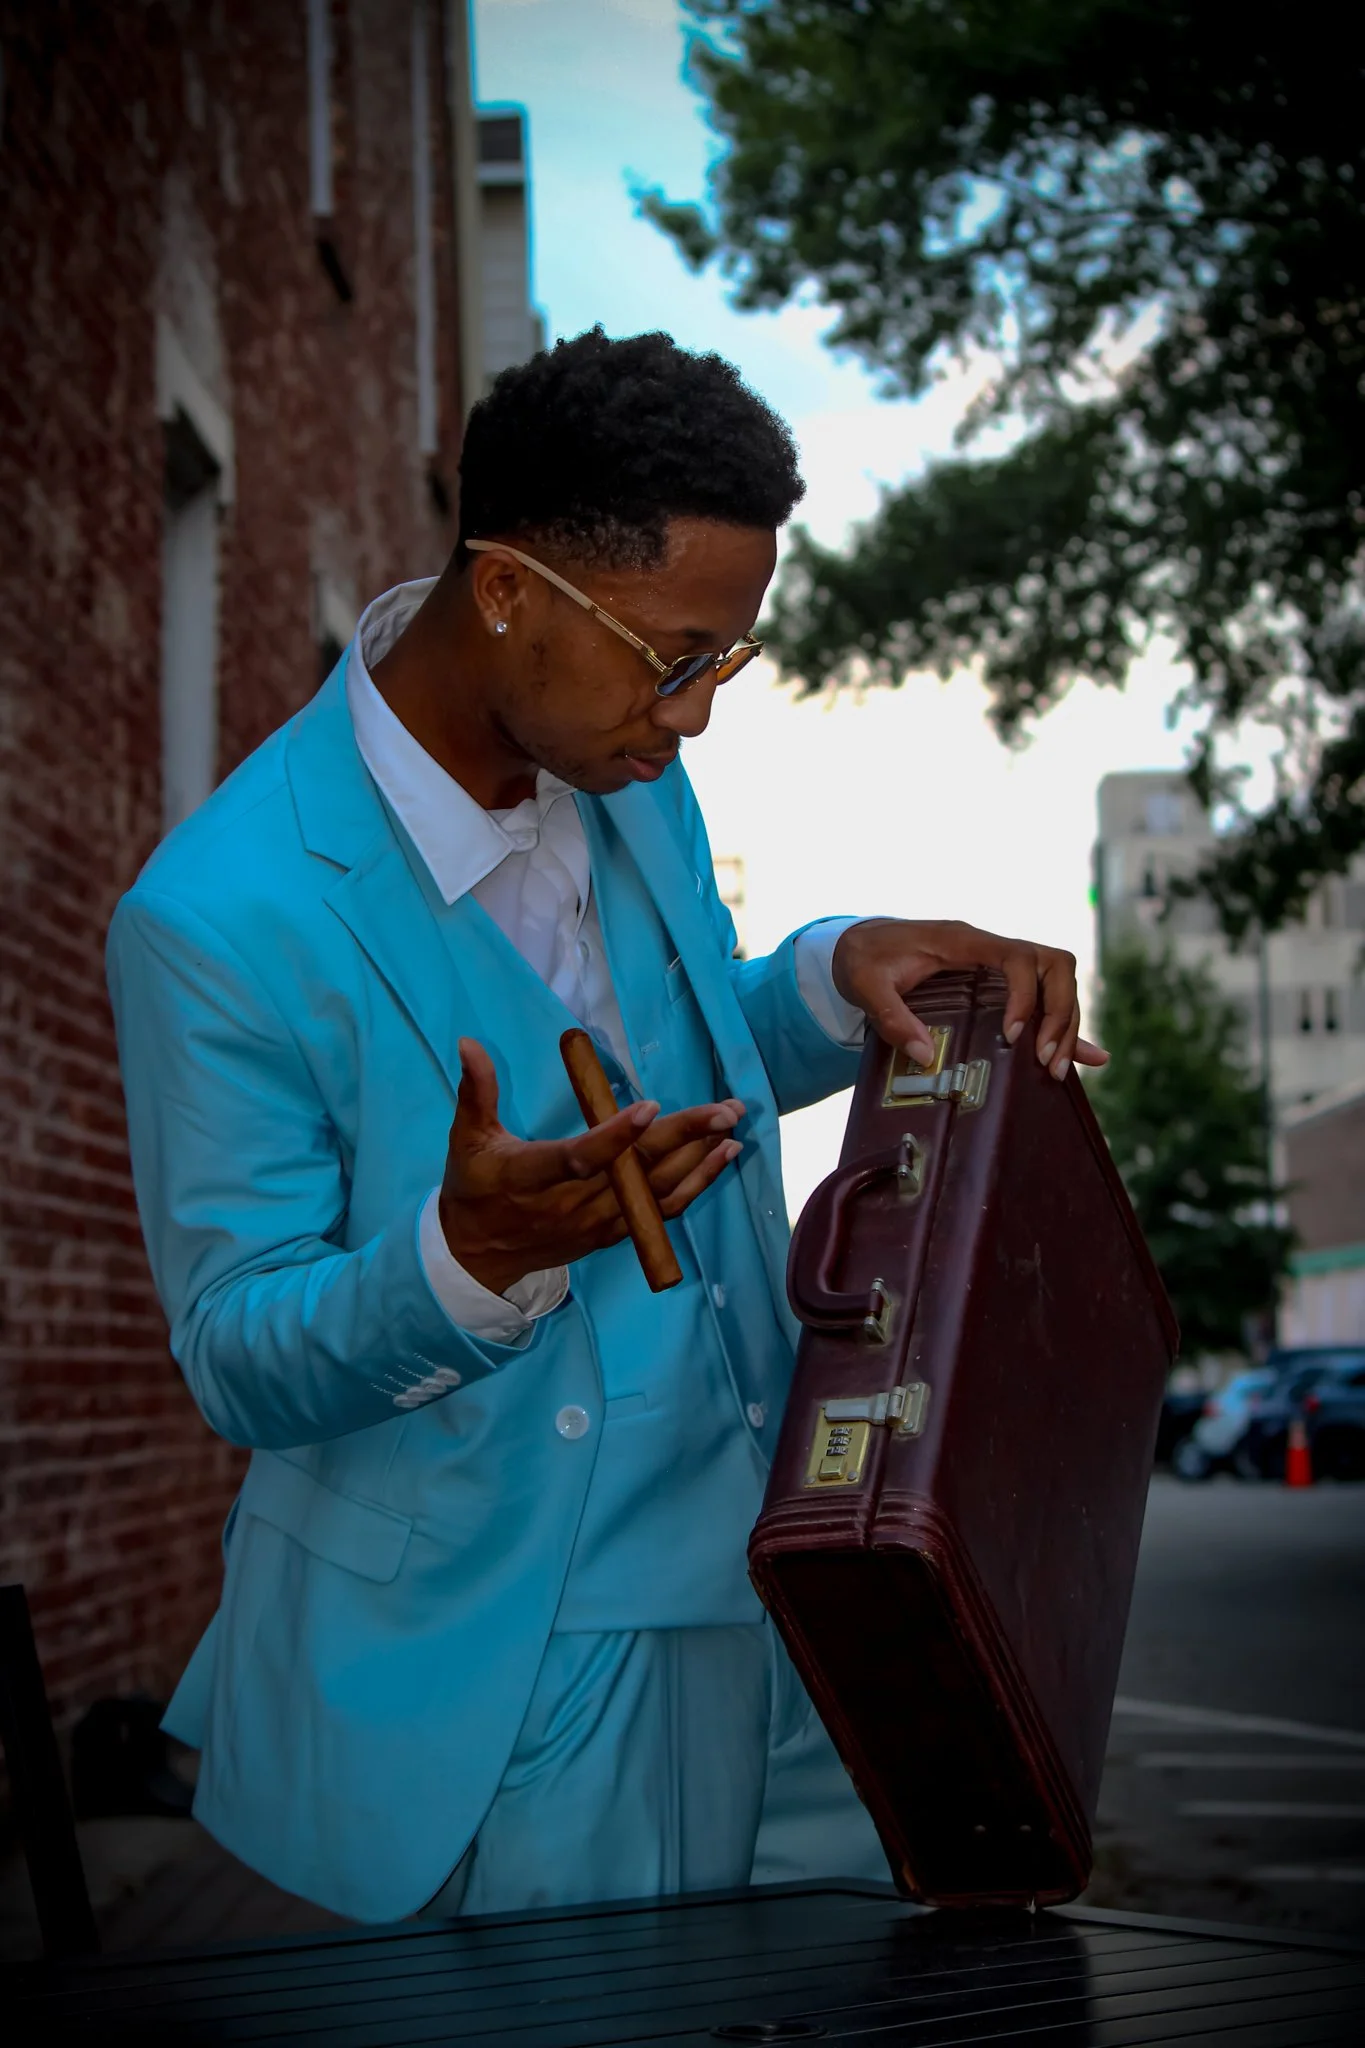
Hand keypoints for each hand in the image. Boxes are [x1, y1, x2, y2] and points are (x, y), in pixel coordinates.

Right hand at [438, 1038, 745, 1294]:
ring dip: (699, 1159)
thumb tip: (470, 1043)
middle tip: (723, 1109)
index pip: (579, 1158)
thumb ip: (475, 1091)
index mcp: (532, 1176)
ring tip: (731, 1126)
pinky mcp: (612, 1234)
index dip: (615, 1137)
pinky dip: (696, 1185)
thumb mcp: (464, 1140)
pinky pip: (661, 1211)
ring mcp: (595, 1223)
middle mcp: (570, 1204)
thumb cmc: (473, 1189)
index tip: (650, 1107)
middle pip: (634, 1171)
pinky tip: (722, 1157)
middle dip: (682, 1138)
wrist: (478, 1258)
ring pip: (656, 1192)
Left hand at [831, 919, 1107, 1080]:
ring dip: (1066, 1025)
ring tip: (1055, 1070)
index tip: (1013, 1035)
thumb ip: (892, 1017)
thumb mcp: (865, 985)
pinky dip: (1065, 1027)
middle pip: (1055, 966)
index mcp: (963, 942)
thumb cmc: (863, 959)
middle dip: (1060, 1014)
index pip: (1019, 957)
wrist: (857, 944)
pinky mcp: (1000, 986)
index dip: (1026, 996)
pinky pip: (1044, 1001)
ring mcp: (999, 965)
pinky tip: (1087, 1057)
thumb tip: (927, 1055)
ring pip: (1058, 983)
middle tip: (1045, 1059)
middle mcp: (989, 949)